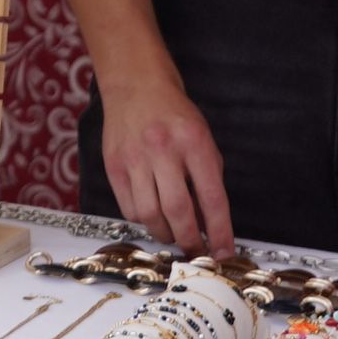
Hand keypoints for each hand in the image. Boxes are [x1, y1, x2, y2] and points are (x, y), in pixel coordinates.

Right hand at [100, 72, 234, 260]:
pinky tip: (152, 215)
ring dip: (165, 234)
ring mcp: (134, 158)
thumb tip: (207, 223)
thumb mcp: (202, 138)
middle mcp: (163, 150)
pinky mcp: (113, 165)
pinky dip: (143, 220)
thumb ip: (207, 177)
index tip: (224, 253)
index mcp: (193, 143)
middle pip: (178, 211)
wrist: (136, 85)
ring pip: (150, 215)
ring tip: (174, 234)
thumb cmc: (174, 115)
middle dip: (190, 241)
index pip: (212, 198)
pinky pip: (129, 208)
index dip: (220, 232)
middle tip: (197, 252)